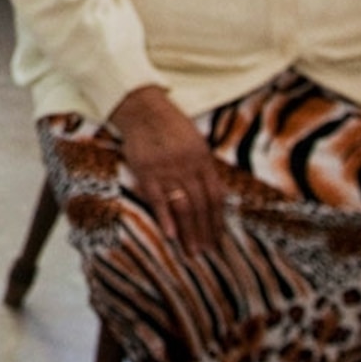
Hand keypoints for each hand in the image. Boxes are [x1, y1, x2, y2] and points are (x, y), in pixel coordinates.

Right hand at [105, 84, 228, 253]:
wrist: (143, 109)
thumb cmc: (170, 126)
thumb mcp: (196, 143)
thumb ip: (204, 168)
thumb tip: (215, 195)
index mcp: (203, 160)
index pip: (215, 196)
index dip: (217, 220)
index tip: (218, 238)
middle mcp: (188, 167)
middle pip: (201, 205)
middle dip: (205, 231)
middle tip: (206, 252)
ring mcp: (167, 170)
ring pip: (183, 206)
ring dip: (189, 231)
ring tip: (192, 251)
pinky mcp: (146, 171)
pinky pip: (158, 198)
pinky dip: (165, 217)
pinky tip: (170, 235)